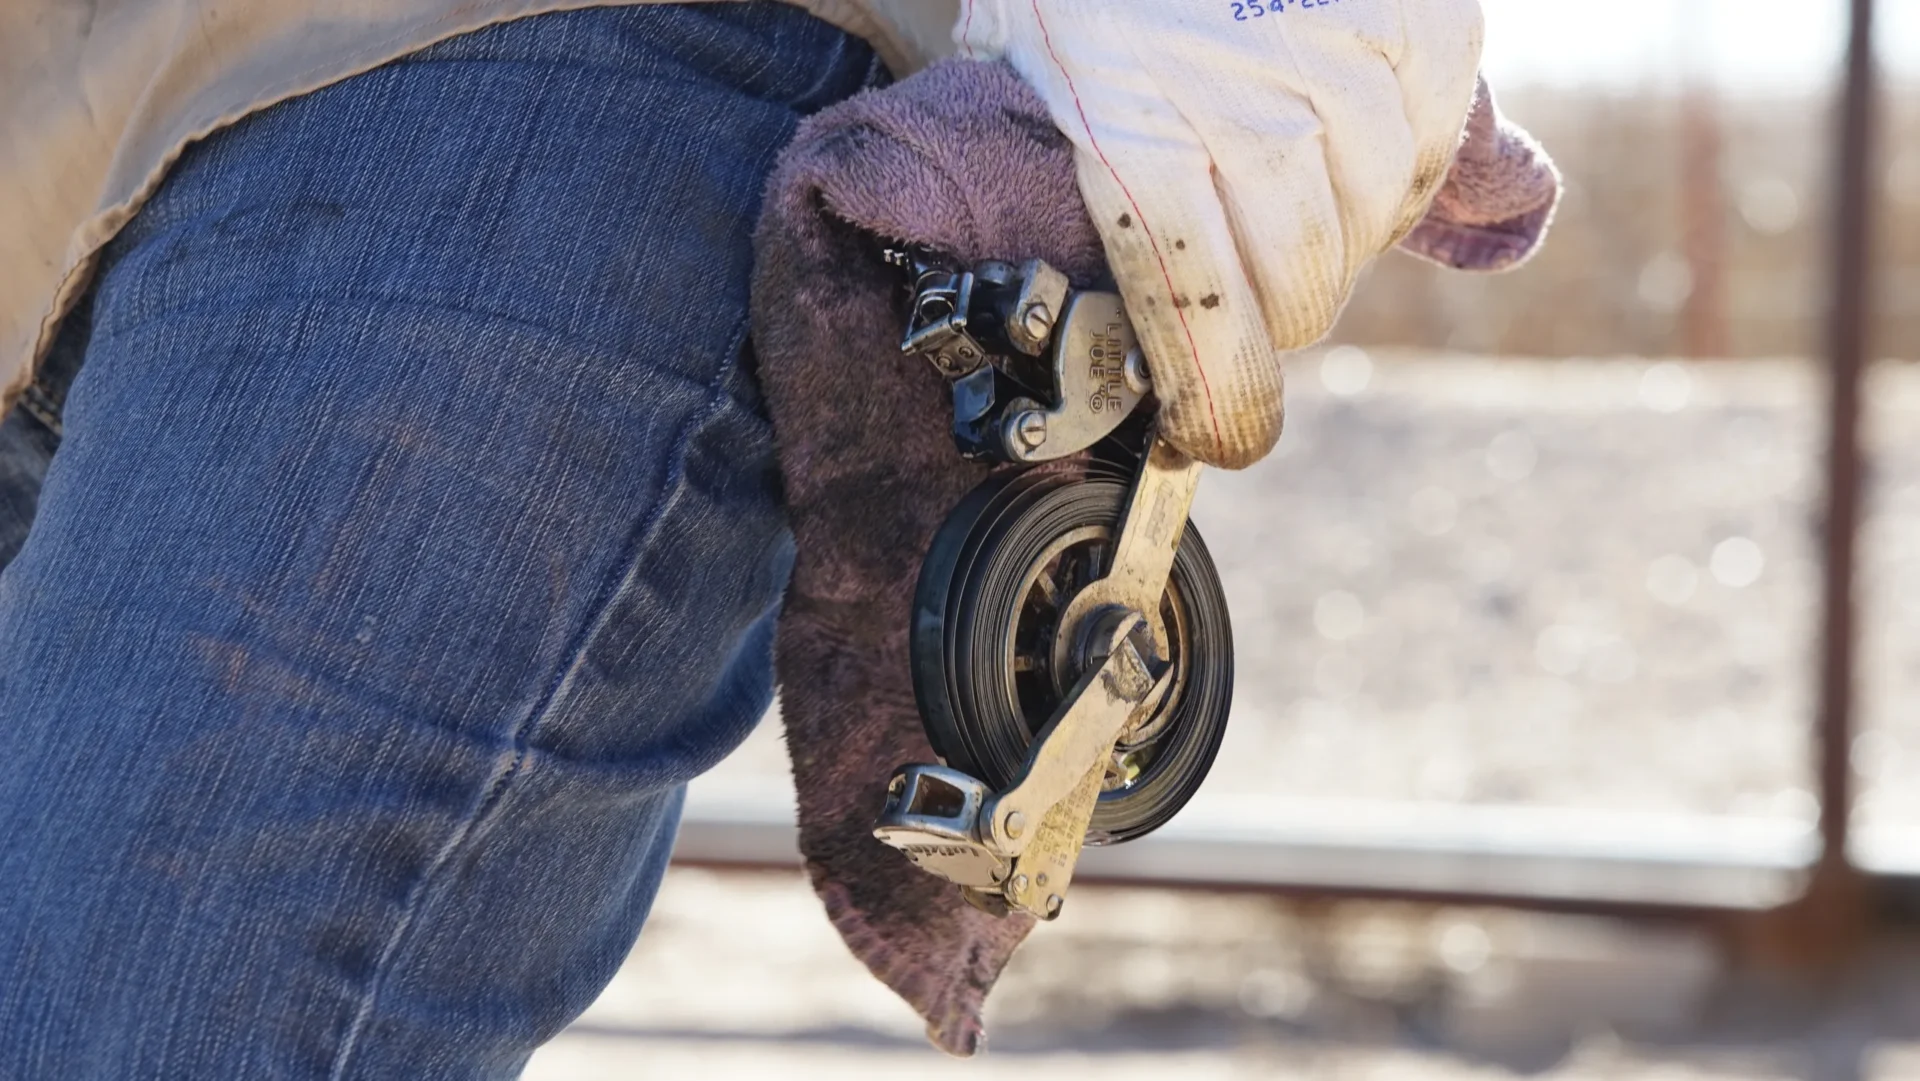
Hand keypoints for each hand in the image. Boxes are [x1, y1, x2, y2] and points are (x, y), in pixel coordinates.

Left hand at [959, 0, 1485, 467]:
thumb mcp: (1021, 61)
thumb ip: (1056, 170)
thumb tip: (1082, 277)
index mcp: (1132, 132)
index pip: (1199, 317)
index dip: (1221, 402)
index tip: (1221, 438)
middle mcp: (1245, 105)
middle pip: (1301, 291)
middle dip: (1273, 325)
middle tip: (1246, 311)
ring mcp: (1344, 60)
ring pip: (1369, 227)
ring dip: (1334, 245)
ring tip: (1289, 212)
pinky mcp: (1423, 21)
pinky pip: (1428, 148)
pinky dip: (1394, 170)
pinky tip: (1347, 149)